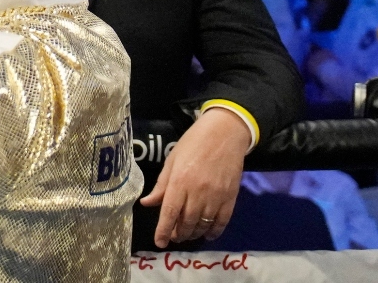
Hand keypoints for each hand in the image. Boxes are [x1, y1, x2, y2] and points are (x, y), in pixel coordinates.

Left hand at [140, 107, 252, 245]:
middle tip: (174, 236)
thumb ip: (161, 185)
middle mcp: (197, 192)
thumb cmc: (193, 143)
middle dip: (179, 233)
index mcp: (180, 181)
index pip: (170, 212)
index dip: (163, 230)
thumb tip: (147, 203)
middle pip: (187, 222)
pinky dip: (214, 232)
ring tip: (187, 235)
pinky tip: (207, 234)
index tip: (159, 243)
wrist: (224, 134)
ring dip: (194, 234)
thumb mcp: (172, 160)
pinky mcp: (231, 198)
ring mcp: (216, 196)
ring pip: (203, 224)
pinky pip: (222, 221)